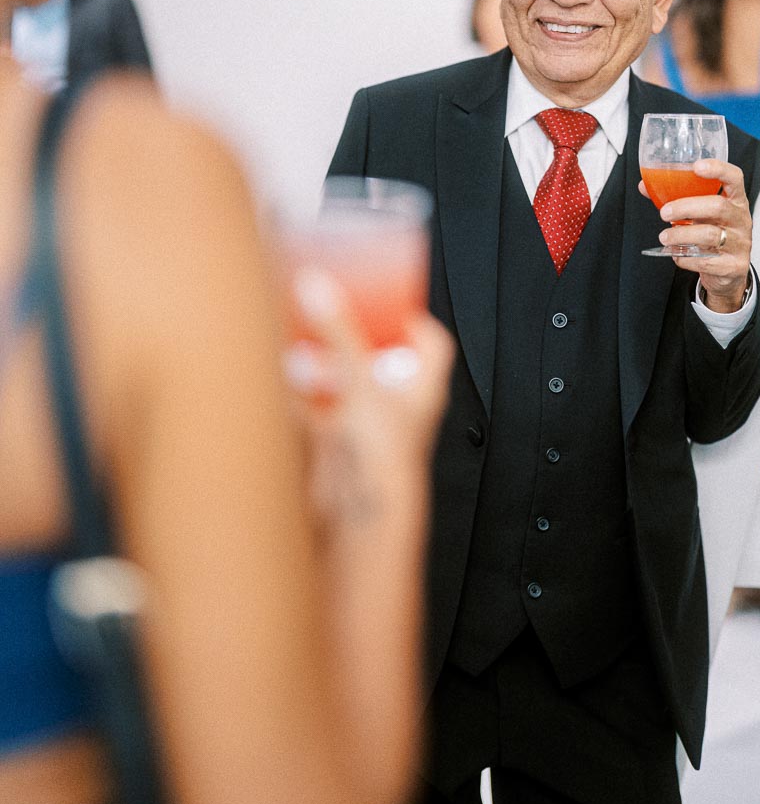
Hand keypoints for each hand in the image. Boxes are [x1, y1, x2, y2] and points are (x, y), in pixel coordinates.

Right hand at [287, 269, 452, 523]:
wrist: (361, 514)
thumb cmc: (384, 458)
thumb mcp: (361, 380)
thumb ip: (338, 333)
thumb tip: (319, 289)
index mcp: (421, 388)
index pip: (432, 344)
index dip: (414, 319)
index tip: (391, 300)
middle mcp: (398, 406)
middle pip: (384, 361)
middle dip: (358, 337)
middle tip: (336, 313)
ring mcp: (368, 424)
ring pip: (348, 384)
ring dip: (326, 363)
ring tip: (305, 341)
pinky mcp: (339, 443)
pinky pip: (319, 411)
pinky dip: (301, 396)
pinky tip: (284, 383)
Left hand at [638, 158, 751, 311]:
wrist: (727, 271)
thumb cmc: (713, 234)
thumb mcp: (700, 214)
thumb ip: (677, 199)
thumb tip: (646, 186)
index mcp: (735, 201)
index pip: (734, 178)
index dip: (718, 169)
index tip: (697, 167)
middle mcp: (741, 220)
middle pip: (718, 206)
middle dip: (686, 207)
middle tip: (664, 212)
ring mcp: (740, 244)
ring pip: (709, 235)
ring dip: (681, 235)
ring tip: (664, 237)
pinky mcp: (733, 266)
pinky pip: (705, 261)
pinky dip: (685, 258)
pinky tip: (677, 254)